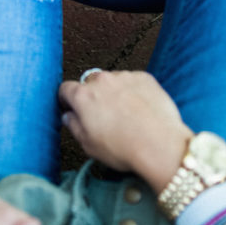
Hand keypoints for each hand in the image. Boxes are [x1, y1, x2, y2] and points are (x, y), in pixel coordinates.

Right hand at [59, 70, 191, 193]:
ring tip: (125, 115)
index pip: (66, 89)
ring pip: (112, 81)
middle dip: (92, 96)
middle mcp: (101, 81)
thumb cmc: (123, 148)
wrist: (159, 144)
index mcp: (83, 96)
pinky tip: (140, 110)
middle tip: (102, 117)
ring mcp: (124, 76)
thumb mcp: (88, 146)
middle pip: (90, 83)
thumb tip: (69, 117)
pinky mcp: (144, 77)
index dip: (67, 100)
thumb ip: (74, 126)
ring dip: (114, 92)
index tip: (72, 108)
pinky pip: (132, 81)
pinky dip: (133, 91)